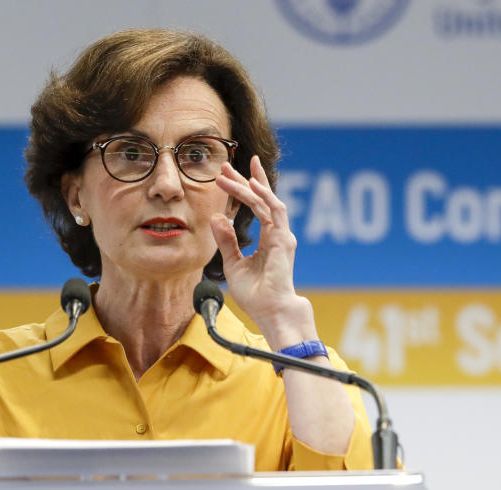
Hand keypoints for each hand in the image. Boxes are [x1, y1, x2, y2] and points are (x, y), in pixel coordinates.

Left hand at [211, 156, 315, 348]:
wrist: (271, 311)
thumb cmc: (256, 295)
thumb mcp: (233, 264)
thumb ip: (227, 241)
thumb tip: (217, 217)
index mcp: (269, 240)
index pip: (257, 207)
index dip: (244, 189)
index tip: (227, 176)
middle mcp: (278, 234)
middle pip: (261, 199)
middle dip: (244, 180)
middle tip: (225, 166)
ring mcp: (282, 235)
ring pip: (265, 201)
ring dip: (247, 185)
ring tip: (228, 174)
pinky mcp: (283, 239)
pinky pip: (273, 211)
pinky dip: (262, 196)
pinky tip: (250, 185)